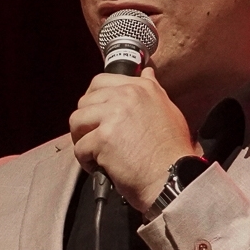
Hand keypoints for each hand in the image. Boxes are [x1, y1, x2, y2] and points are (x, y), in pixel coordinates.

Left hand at [69, 67, 198, 213]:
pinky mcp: (103, 138)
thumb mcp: (168, 110)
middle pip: (85, 101)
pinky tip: (100, 167)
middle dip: (86, 122)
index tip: (97, 116)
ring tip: (95, 152)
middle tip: (95, 138)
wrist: (172, 177)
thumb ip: (152, 89)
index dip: (93, 100)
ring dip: (82, 139)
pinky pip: (79, 147)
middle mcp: (126, 96)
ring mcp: (113, 115)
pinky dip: (86, 160)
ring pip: (77, 121)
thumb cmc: (173, 151)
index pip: (101, 81)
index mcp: (141, 88)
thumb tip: (146, 73)